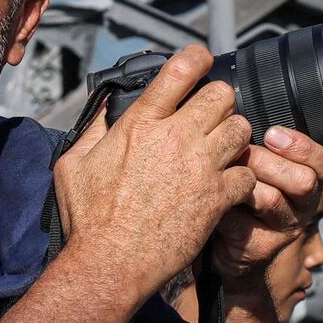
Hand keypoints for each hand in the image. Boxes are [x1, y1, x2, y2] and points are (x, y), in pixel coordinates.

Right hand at [52, 45, 256, 298]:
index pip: (180, 71)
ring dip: (235, 137)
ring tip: (222, 150)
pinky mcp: (216, 198)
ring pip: (242, 129)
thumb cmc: (88, 219)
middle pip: (222, 95)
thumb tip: (107, 104)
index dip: (197, 58)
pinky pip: (248, 172)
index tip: (202, 60)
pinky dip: (242, 178)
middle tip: (212, 117)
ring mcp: (199, 167)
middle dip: (220, 102)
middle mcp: (174, 138)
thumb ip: (94, 128)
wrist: (109, 265)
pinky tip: (227, 186)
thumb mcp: (74, 163)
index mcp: (139, 124)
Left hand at [210, 127, 322, 291]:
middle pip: (303, 180)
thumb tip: (239, 106)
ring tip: (223, 169)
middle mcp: (304, 204)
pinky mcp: (260, 246)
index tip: (273, 133)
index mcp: (310, 177)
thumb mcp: (258, 160)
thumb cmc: (241, 185)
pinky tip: (210, 196)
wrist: (225, 238)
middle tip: (243, 151)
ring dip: (244, 180)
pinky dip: (224, 204)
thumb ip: (264, 141)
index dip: (304, 147)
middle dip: (269, 162)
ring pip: (272, 199)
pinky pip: (243, 221)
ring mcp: (284, 228)